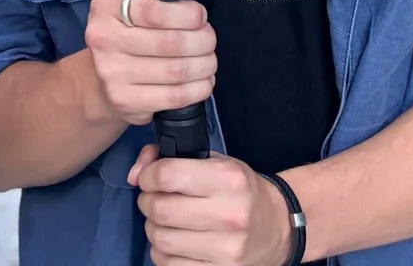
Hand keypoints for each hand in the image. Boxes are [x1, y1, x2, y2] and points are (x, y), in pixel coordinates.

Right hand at [80, 0, 223, 126]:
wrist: (99, 77)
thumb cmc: (130, 31)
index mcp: (107, 5)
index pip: (155, 11)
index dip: (189, 15)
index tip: (200, 17)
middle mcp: (103, 37)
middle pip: (170, 43)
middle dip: (203, 41)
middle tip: (209, 40)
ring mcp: (111, 72)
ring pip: (176, 71)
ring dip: (204, 66)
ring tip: (209, 61)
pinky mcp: (124, 100)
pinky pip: (174, 97)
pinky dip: (198, 89)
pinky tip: (202, 81)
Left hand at [128, 144, 295, 265]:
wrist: (278, 227)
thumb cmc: (240, 191)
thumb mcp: (216, 162)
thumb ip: (172, 158)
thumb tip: (135, 174)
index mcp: (229, 180)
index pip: (167, 175)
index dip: (148, 176)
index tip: (150, 179)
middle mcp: (230, 215)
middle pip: (159, 209)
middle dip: (147, 202)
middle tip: (155, 199)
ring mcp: (227, 249)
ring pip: (160, 239)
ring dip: (153, 229)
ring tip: (166, 222)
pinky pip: (168, 264)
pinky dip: (164, 253)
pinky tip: (176, 242)